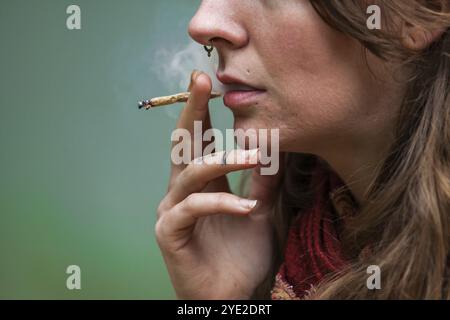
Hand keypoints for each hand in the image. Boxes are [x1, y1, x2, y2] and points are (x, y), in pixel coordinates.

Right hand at [155, 71, 281, 298]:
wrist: (234, 296)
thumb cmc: (244, 256)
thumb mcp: (262, 212)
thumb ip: (264, 182)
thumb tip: (274, 149)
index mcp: (202, 185)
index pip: (200, 142)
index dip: (203, 111)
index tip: (207, 81)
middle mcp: (181, 192)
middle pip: (183, 145)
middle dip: (192, 113)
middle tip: (199, 82)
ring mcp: (172, 211)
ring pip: (190, 174)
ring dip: (222, 161)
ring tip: (253, 156)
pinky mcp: (169, 232)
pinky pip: (193, 209)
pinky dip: (221, 204)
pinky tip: (246, 208)